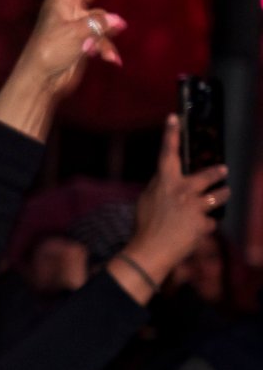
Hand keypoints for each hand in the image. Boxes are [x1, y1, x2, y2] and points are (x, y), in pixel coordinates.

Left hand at [0, 0, 125, 137]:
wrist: (42, 82)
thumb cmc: (49, 55)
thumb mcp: (72, 37)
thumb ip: (96, 25)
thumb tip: (118, 22)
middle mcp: (70, 6)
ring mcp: (78, 22)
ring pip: (103, 18)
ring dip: (104, 34)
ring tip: (95, 49)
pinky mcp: (84, 39)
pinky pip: (103, 39)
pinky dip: (107, 49)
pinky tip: (109, 60)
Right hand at [113, 115, 226, 300]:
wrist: (150, 251)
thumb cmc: (145, 226)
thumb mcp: (147, 201)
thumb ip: (161, 187)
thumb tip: (172, 180)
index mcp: (164, 183)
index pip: (168, 153)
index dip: (171, 134)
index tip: (174, 117)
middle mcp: (182, 191)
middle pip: (209, 174)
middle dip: (219, 172)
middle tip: (223, 170)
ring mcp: (195, 207)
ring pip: (221, 196)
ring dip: (222, 196)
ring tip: (223, 195)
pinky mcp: (203, 224)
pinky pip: (211, 221)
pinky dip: (204, 226)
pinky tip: (195, 232)